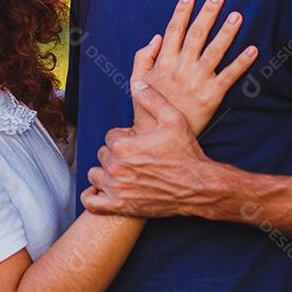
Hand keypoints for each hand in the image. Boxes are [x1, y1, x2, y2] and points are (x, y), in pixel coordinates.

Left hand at [81, 84, 224, 216]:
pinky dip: (93, 196)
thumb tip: (137, 84)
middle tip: (135, 157)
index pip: (110, 136)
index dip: (124, 137)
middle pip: (103, 154)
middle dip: (116, 153)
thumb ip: (152, 99)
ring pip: (95, 174)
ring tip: (124, 172)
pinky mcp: (120, 207)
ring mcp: (117, 189)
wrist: (199, 186)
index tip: (138, 142)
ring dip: (106, 172)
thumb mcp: (173, 119)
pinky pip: (92, 202)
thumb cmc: (187, 153)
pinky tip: (105, 190)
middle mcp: (116, 167)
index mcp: (124, 145)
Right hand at [132, 0, 256, 135]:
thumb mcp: (136, 81)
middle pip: (196, 35)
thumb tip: (156, 37)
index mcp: (164, 62)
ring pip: (214, 51)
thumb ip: (143, 57)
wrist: (157, 139)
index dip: (182, 12)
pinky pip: (229, 76)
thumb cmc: (146, 109)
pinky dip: (241, 63)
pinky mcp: (211, 96)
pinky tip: (252, 49)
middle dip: (207, 13)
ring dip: (227, 32)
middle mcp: (181, 68)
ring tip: (237, 15)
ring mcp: (197, 81)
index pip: (174, 30)